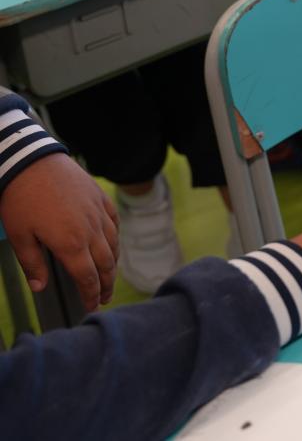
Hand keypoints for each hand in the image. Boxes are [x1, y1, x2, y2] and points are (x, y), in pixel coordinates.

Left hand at [0, 153, 118, 310]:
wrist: (32, 163)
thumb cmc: (21, 200)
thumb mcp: (19, 236)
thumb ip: (33, 264)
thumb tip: (40, 287)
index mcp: (71, 244)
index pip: (88, 278)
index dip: (91, 295)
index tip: (91, 306)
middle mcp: (91, 231)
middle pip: (107, 264)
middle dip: (107, 284)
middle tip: (104, 297)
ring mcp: (98, 213)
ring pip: (114, 244)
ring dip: (113, 263)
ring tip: (109, 273)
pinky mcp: (100, 198)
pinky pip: (114, 222)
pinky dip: (115, 236)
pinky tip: (112, 241)